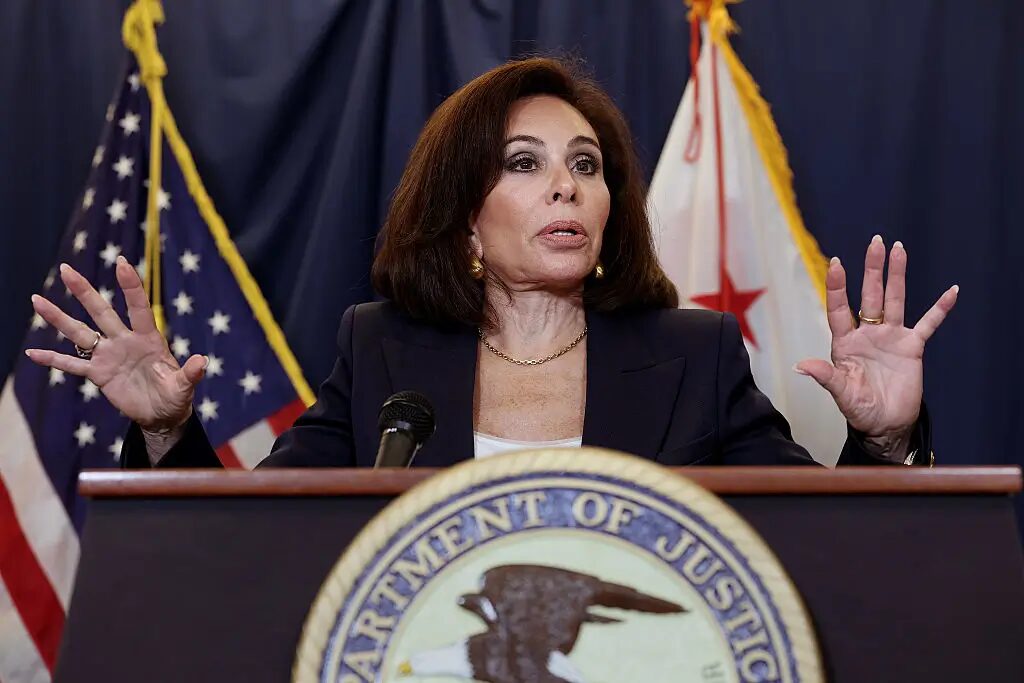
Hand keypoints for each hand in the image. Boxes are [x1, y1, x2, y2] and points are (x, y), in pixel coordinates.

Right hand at [25, 257, 205, 431]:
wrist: (162, 415)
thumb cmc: (176, 397)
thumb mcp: (184, 387)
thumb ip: (191, 374)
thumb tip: (202, 361)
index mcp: (148, 339)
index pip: (138, 308)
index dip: (130, 287)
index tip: (121, 262)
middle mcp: (124, 341)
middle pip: (101, 312)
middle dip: (84, 291)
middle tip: (65, 269)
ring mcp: (108, 356)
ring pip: (79, 333)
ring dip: (58, 318)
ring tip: (36, 300)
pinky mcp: (98, 374)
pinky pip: (71, 365)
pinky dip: (53, 360)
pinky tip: (32, 353)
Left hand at [795, 235, 957, 458]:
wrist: (885, 425)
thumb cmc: (858, 409)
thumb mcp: (841, 393)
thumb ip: (825, 377)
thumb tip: (800, 366)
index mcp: (845, 342)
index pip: (839, 308)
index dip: (837, 287)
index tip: (836, 263)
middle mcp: (867, 333)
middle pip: (870, 295)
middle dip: (872, 269)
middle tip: (876, 241)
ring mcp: (890, 338)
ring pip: (895, 300)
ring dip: (897, 276)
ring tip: (899, 249)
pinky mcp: (912, 348)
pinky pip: (928, 324)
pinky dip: (939, 309)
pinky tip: (951, 291)